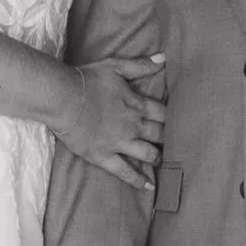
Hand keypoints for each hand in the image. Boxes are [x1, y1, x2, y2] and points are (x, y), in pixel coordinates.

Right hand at [56, 50, 166, 193]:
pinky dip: (139, 180)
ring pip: (148, 154)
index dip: (174, 119)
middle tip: (178, 146)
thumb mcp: (116, 67)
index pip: (164, 114)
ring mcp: (119, 143)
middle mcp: (133, 126)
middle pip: (160, 135)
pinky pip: (125, 172)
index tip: (182, 124)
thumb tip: (164, 58)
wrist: (63, 97)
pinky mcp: (104, 156)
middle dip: (170, 140)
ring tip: (164, 162)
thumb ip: (141, 65)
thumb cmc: (88, 80)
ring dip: (158, 159)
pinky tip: (150, 187)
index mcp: (137, 104)